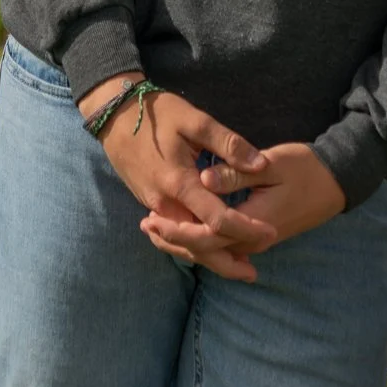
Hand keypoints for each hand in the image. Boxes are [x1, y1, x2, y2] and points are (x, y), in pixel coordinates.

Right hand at [77, 74, 276, 281]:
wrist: (115, 115)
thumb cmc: (158, 114)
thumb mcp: (195, 120)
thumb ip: (228, 144)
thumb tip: (260, 164)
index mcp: (180, 183)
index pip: (217, 219)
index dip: (246, 229)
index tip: (271, 232)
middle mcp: (166, 203)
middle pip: (198, 245)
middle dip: (226, 261)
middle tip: (253, 273)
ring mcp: (155, 206)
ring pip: (184, 244)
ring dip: (210, 258)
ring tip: (238, 266)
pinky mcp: (151, 204)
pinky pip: (175, 234)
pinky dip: (194, 246)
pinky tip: (210, 247)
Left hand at [140, 143, 344, 269]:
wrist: (337, 181)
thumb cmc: (305, 167)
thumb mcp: (272, 164)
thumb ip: (236, 173)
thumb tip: (203, 181)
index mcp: (253, 222)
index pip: (206, 236)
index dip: (177, 231)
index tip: (152, 219)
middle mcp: (253, 239)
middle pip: (206, 251)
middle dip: (173, 241)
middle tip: (145, 226)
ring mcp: (256, 240)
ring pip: (214, 252)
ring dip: (185, 244)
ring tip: (157, 232)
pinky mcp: (259, 235)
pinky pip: (224, 246)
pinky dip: (202, 242)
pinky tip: (187, 231)